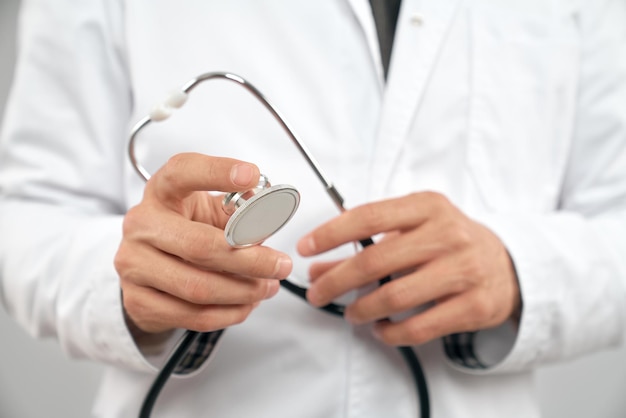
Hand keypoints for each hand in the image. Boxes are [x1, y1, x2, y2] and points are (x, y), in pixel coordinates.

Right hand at [115, 153, 292, 335]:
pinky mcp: (137, 301)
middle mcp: (142, 224)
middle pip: (200, 246)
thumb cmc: (188, 230)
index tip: (251, 175)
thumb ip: (242, 211)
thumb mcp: (212, 211)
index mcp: (161, 192)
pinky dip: (229, 313)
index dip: (217, 172)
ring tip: (268, 287)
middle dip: (250, 260)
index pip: (183, 172)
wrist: (148, 266)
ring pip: (198, 287)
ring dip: (243, 291)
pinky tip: (246, 304)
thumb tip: (272, 216)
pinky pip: (193, 315)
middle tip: (280, 265)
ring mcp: (134, 264)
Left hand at [297, 191, 519, 345]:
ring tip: (350, 313)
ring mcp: (464, 270)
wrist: (509, 265)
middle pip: (375, 260)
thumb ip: (366, 246)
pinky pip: (419, 327)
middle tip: (317, 294)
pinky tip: (380, 329)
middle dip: (336, 281)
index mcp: (428, 206)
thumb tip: (319, 269)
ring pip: (395, 296)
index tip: (306, 248)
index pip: (369, 216)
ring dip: (361, 309)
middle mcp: (448, 234)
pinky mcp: (475, 306)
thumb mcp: (413, 230)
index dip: (331, 233)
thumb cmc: (449, 243)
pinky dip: (390, 333)